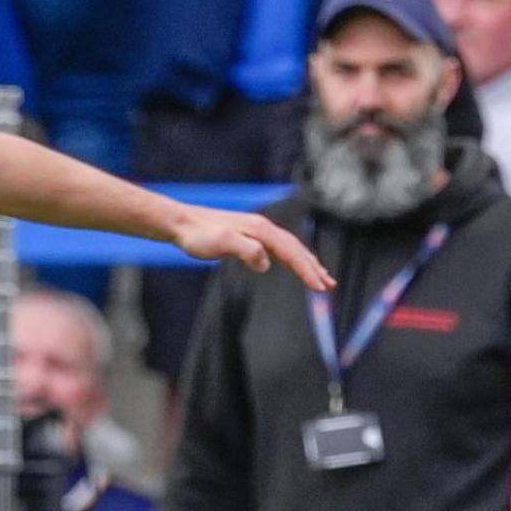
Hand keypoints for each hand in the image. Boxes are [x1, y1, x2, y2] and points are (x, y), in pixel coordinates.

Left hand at [169, 204, 333, 292]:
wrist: (180, 224)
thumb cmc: (198, 235)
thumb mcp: (221, 243)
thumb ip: (246, 251)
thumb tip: (266, 263)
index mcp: (261, 230)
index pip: (291, 252)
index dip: (306, 270)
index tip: (319, 287)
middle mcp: (263, 228)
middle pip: (296, 249)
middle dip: (314, 268)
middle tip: (329, 287)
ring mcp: (257, 232)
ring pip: (289, 248)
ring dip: (306, 263)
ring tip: (321, 278)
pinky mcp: (249, 237)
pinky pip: (278, 248)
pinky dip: (290, 258)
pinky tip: (292, 265)